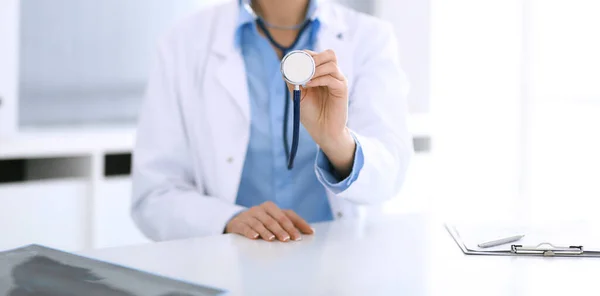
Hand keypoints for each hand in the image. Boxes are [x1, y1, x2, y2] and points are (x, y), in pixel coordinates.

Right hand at [225, 201, 313, 241]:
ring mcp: (248, 216)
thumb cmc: (261, 221)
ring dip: (266, 232)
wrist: (236, 220)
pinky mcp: (238, 223)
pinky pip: (245, 227)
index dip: (294, 225)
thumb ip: (291, 222)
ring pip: (259, 223)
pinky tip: (255, 237)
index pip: (286, 215)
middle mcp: (260, 209)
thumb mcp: (275, 219)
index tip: (300, 236)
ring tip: (273, 239)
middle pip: (273, 220)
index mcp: (271, 207)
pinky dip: (250, 232)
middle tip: (288, 239)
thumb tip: (310, 231)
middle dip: (281, 229)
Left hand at [287, 49, 355, 176]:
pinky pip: (332, 78)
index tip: (293, 63)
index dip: (306, 55)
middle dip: (314, 58)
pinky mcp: (342, 90)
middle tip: (302, 68)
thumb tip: (286, 68)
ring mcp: (338, 81)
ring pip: (331, 63)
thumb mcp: (298, 94)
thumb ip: (293, 81)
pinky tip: (309, 85)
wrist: (322, 131)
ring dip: (316, 68)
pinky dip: (319, 79)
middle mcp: (332, 74)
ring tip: (305, 79)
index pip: (317, 55)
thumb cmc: (311, 114)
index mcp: (322, 73)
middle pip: (329, 54)